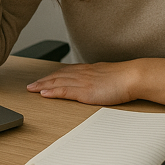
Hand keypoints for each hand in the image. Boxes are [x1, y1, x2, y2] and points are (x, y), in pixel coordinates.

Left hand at [26, 59, 164, 105]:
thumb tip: (102, 82)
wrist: (133, 76)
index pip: (67, 71)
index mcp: (90, 70)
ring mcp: (83, 82)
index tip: (45, 78)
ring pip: (57, 82)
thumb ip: (103, 78)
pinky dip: (52, 91)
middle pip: (58, 75)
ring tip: (32, 89)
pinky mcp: (84, 91)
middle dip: (43, 80)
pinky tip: (43, 94)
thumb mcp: (112, 75)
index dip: (54, 75)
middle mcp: (83, 73)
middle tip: (31, 85)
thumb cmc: (128, 77)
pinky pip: (64, 91)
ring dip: (43, 85)